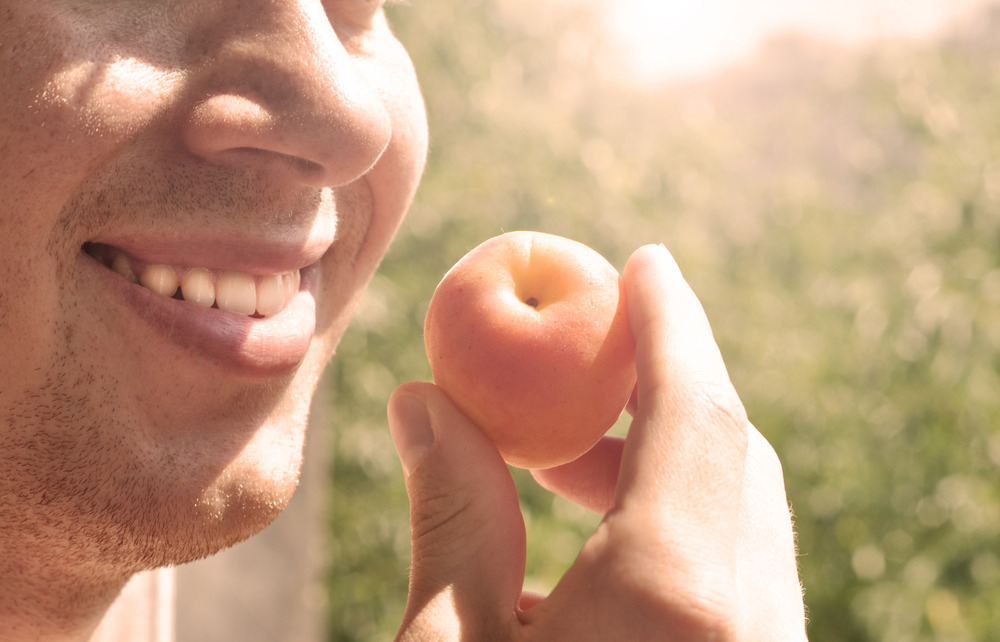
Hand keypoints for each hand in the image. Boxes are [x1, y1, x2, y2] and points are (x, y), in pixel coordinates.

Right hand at [387, 244, 806, 640]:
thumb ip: (451, 515)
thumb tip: (425, 402)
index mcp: (677, 595)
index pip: (695, 414)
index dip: (669, 324)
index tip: (646, 261)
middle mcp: (754, 624)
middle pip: (732, 457)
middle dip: (656, 393)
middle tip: (575, 373)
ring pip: (742, 521)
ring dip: (661, 467)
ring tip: (559, 466)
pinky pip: (742, 578)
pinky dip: (678, 530)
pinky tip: (601, 547)